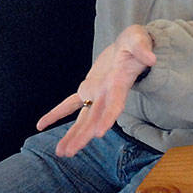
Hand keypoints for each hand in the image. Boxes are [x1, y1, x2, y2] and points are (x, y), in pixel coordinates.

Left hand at [36, 24, 155, 156]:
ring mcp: (97, 94)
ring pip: (83, 118)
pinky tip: (41, 125)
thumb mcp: (140, 40)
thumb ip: (143, 49)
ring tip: (61, 152)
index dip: (107, 118)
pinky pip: (70, 104)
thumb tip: (151, 59)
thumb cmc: (136, 43)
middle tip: (70, 152)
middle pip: (95, 119)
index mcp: (119, 84)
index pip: (114, 105)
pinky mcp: (88, 89)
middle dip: (83, 136)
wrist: (129, 48)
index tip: (99, 134)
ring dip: (73, 135)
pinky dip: (56, 113)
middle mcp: (107, 95)